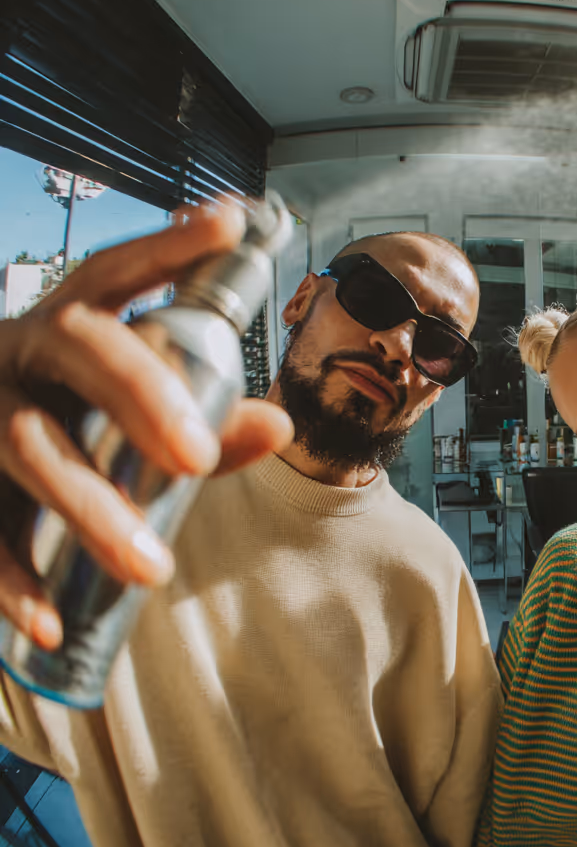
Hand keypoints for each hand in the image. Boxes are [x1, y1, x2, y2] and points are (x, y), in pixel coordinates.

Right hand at [0, 199, 293, 649]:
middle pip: (77, 345)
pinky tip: (49, 622)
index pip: (116, 273)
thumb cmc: (66, 427)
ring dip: (90, 507)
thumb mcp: (126, 417)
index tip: (228, 224)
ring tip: (152, 569)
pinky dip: (12, 580)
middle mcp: (18, 351)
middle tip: (196, 455)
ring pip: (27, 445)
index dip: (167, 250)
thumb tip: (280, 423)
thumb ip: (202, 419)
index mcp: (68, 326)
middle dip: (140, 392)